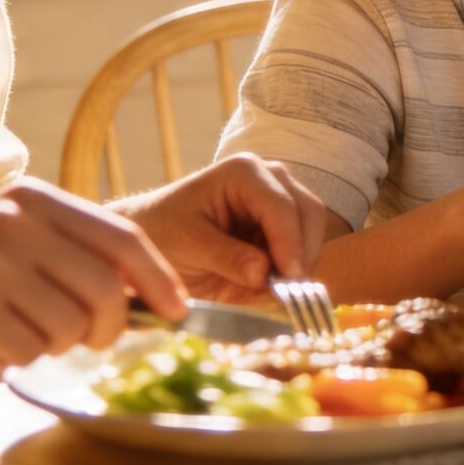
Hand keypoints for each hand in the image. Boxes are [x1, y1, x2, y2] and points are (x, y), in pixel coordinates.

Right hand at [0, 179, 184, 378]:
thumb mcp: (4, 239)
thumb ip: (67, 251)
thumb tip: (146, 287)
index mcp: (32, 198)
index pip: (123, 237)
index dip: (159, 277)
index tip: (179, 309)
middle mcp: (14, 221)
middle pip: (106, 288)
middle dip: (108, 329)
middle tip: (86, 342)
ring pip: (70, 326)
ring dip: (51, 345)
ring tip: (10, 331)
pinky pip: (29, 351)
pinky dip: (14, 358)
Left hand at [118, 153, 329, 301]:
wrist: (151, 238)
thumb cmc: (161, 232)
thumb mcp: (187, 245)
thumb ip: (226, 257)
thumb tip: (264, 274)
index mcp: (245, 172)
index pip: (282, 206)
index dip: (290, 243)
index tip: (291, 278)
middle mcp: (269, 180)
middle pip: (308, 213)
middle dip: (302, 253)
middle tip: (289, 291)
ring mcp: (278, 202)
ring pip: (312, 233)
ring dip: (300, 264)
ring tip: (274, 292)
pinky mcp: (280, 229)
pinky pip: (300, 251)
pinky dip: (291, 272)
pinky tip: (269, 289)